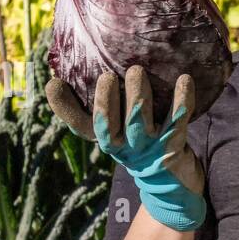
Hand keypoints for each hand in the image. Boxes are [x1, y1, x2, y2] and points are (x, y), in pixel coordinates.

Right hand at [45, 67, 205, 231]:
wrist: (172, 181)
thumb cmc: (141, 141)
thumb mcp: (121, 127)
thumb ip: (108, 101)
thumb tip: (91, 58)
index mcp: (104, 138)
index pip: (79, 124)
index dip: (64, 107)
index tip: (54, 83)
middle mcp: (121, 146)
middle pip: (107, 125)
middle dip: (105, 101)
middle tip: (106, 76)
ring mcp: (147, 149)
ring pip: (138, 123)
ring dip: (137, 97)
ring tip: (136, 71)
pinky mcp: (172, 148)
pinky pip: (177, 122)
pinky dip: (181, 100)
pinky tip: (184, 80)